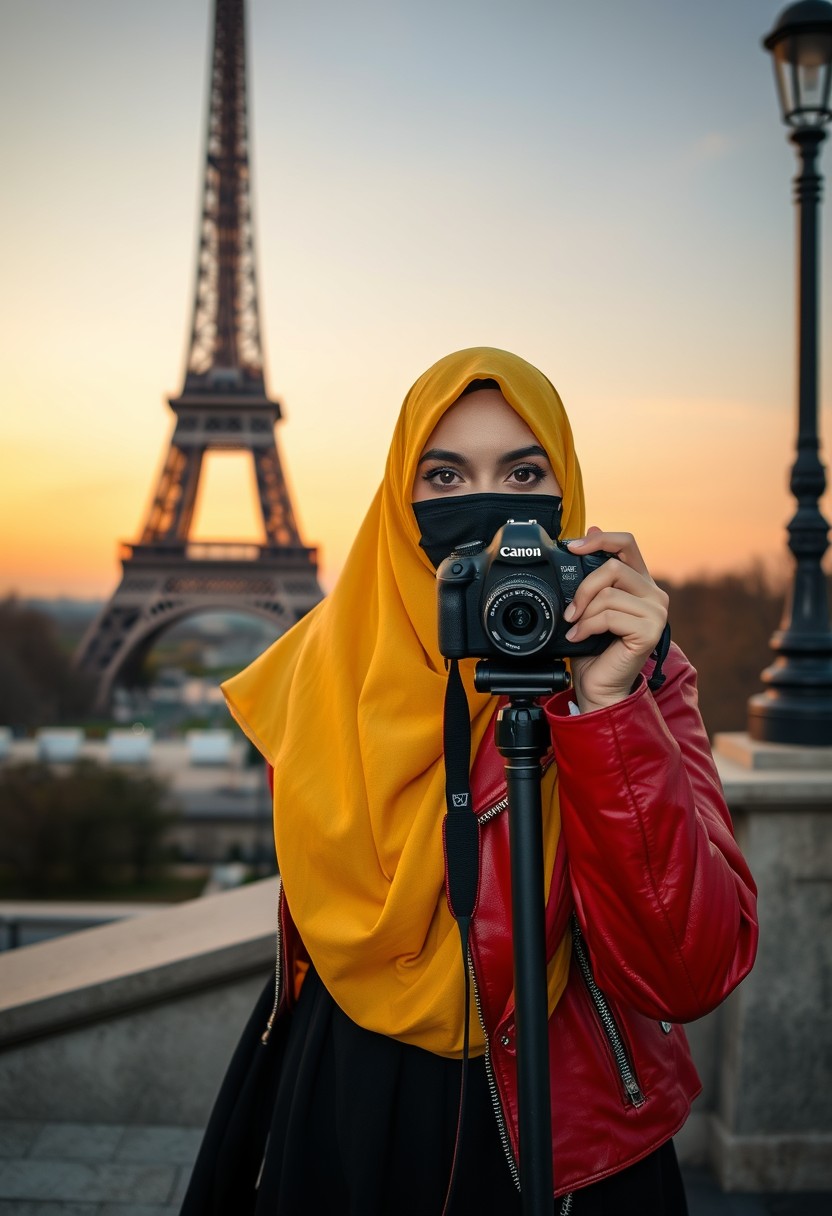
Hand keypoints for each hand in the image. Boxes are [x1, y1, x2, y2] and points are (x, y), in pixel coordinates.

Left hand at [563, 527, 667, 713]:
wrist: (599, 686)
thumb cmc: (593, 648)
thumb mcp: (588, 604)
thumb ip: (592, 573)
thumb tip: (590, 529)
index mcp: (640, 582)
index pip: (626, 543)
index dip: (600, 538)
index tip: (572, 546)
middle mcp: (653, 594)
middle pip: (613, 567)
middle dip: (584, 588)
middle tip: (570, 611)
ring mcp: (656, 612)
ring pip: (609, 593)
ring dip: (584, 613)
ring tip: (576, 629)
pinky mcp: (651, 629)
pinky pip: (610, 615)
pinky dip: (587, 627)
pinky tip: (580, 638)